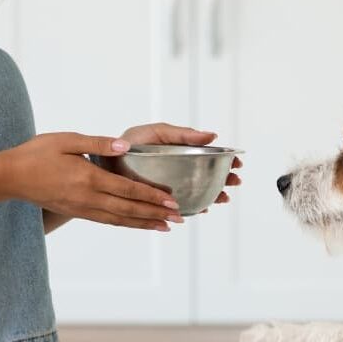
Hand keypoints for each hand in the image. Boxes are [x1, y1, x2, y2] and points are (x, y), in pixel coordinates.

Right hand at [3, 133, 182, 230]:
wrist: (11, 177)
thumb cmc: (37, 153)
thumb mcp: (67, 140)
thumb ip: (98, 144)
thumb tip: (125, 146)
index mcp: (88, 178)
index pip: (127, 189)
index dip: (151, 196)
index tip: (172, 199)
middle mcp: (88, 198)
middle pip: (129, 209)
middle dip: (155, 214)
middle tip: (179, 218)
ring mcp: (82, 208)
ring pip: (120, 220)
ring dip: (144, 224)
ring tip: (165, 227)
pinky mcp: (77, 212)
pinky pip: (108, 221)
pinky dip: (127, 224)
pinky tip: (138, 224)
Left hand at [120, 123, 242, 209]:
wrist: (106, 160)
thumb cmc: (131, 142)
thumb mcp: (157, 133)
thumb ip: (183, 134)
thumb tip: (212, 135)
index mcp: (180, 151)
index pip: (209, 156)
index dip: (224, 160)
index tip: (237, 163)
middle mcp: (179, 170)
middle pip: (209, 176)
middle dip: (224, 180)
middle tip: (234, 182)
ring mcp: (172, 186)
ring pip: (199, 192)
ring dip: (214, 195)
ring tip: (222, 198)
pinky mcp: (162, 200)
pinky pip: (182, 206)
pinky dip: (194, 207)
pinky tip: (202, 208)